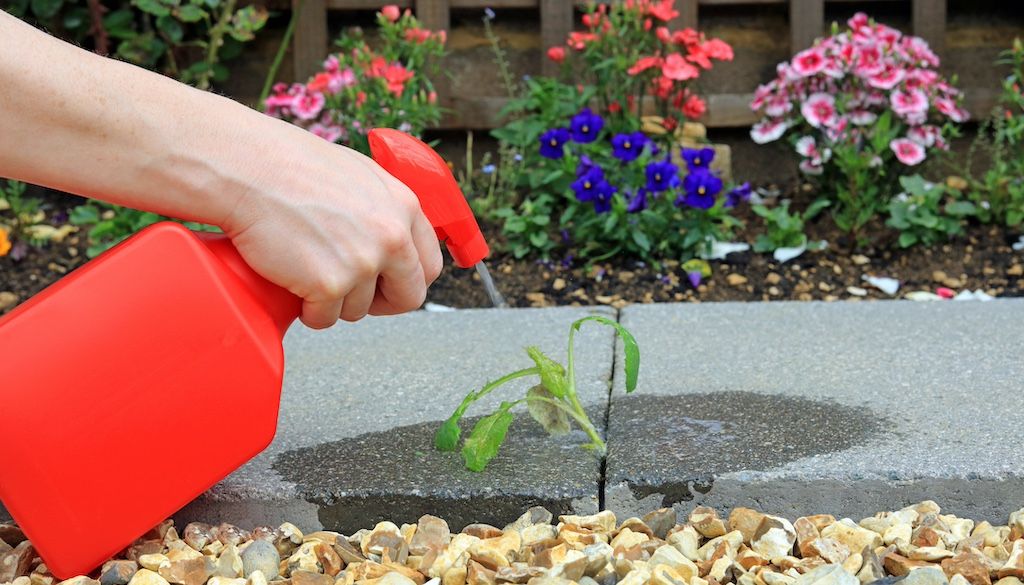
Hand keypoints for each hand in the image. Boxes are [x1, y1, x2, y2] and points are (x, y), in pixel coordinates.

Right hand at [222, 123, 442, 328]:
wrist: (248, 168)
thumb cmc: (291, 165)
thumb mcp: (358, 174)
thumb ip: (384, 207)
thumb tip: (393, 236)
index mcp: (404, 207)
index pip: (429, 264)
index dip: (406, 280)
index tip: (387, 284)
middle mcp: (392, 236)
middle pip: (408, 297)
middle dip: (381, 303)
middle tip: (351, 294)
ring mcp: (363, 263)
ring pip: (359, 309)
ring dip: (334, 301)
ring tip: (306, 270)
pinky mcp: (329, 285)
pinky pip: (324, 319)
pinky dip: (307, 310)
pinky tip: (292, 283)